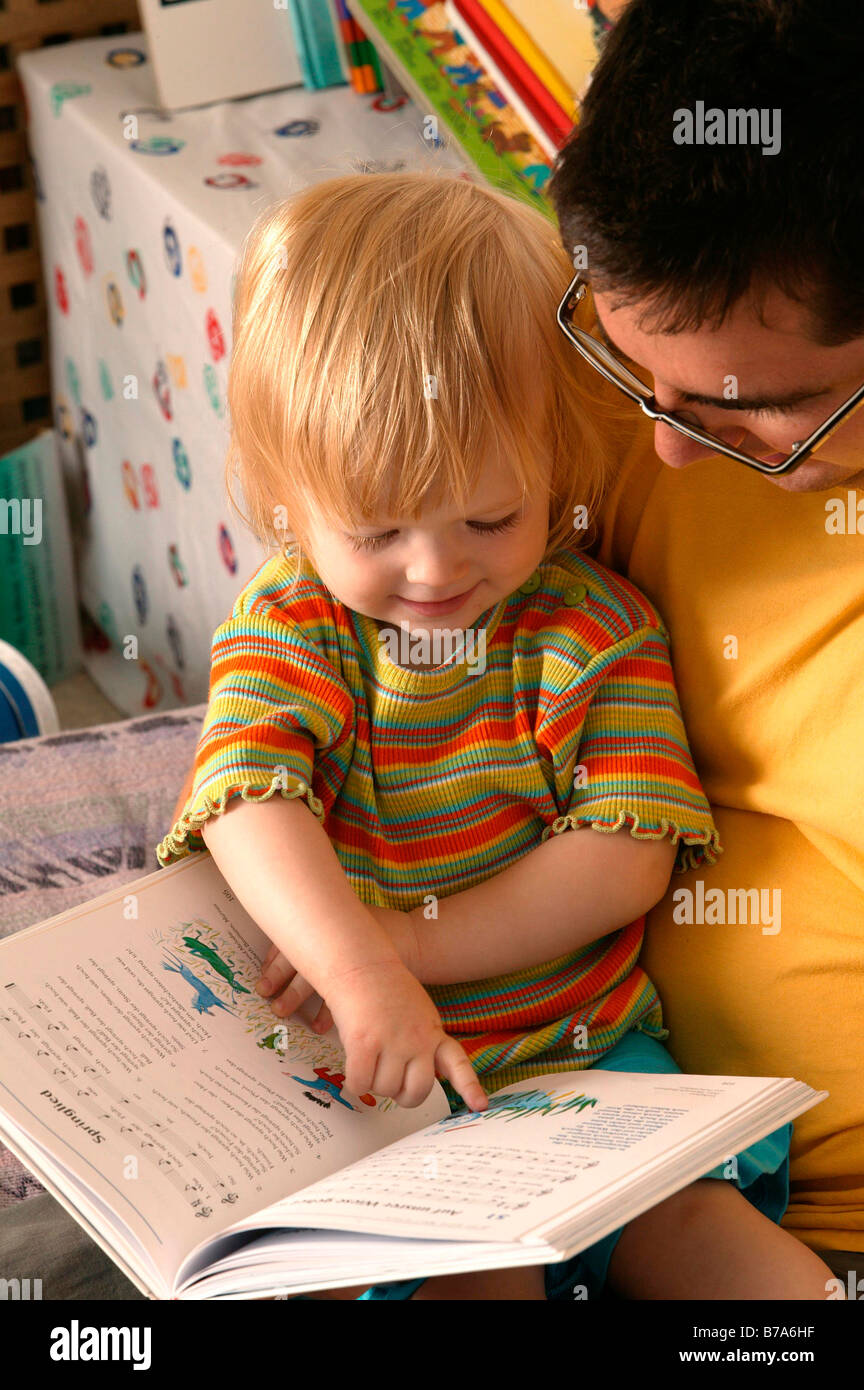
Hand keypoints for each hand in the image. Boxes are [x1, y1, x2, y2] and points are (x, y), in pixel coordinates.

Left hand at [255, 902, 422, 1026]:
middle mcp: (336, 940)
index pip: (294, 939)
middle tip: (267, 995)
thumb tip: (286, 933)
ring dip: (295, 997)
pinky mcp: (365, 980)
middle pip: (298, 960)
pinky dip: (326, 1013)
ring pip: (314, 980)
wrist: (413, 940)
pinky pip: (339, 999)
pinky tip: (318, 1025)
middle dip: (279, 979)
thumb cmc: (376, 931)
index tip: (262, 977)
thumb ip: (322, 926)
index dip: (274, 960)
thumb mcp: (349, 919)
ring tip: (282, 1011)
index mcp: (328, 924)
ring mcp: (350, 960)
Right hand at [324, 957, 487, 1111]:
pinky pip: (362, 1083)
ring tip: (368, 1061)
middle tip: (390, 1083)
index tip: (480, 1105)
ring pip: (386, 1089)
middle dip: (402, 1095)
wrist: (360, 962)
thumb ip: (422, 1040)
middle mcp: (418, 1039)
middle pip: (418, 1090)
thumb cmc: (383, 987)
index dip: (469, 1087)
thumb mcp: (417, 1012)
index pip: (458, 1063)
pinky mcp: (365, 1042)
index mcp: (433, 1031)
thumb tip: (410, 1074)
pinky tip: (354, 1069)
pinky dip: (355, 1083)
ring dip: (374, 1084)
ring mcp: (393, 1041)